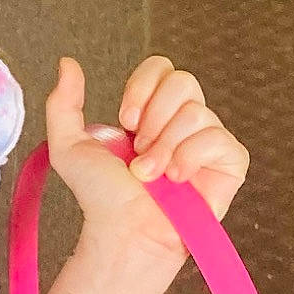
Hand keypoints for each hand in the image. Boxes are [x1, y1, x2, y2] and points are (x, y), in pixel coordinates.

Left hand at [45, 55, 249, 272]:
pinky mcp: (229, 163)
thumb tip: (67, 63)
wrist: (122, 231)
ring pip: (197, 113)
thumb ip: (64, 103)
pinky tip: (177, 179)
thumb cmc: (100, 197)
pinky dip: (192, 157)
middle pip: (183, 81)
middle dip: (154, 117)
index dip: (143, 88)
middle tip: (139, 150)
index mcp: (151, 111)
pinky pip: (220, 139)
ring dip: (165, 146)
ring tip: (152, 174)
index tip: (126, 121)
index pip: (161, 68)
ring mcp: (207, 141)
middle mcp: (182, 121)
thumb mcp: (70, 146)